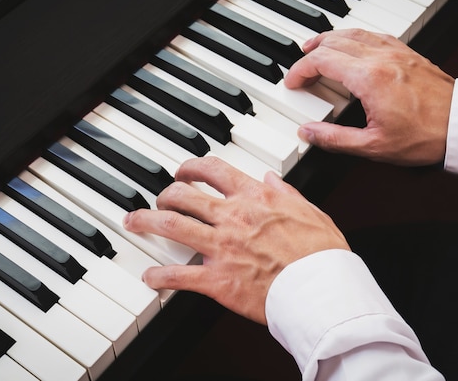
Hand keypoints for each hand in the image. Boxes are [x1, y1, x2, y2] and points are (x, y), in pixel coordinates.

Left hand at [123, 157, 349, 324]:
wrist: (323, 290)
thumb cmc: (322, 254)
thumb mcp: (310, 210)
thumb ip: (285, 192)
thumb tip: (271, 178)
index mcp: (255, 198)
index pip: (214, 170)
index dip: (192, 166)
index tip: (185, 171)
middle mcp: (233, 217)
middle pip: (184, 195)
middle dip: (165, 193)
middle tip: (159, 198)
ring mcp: (222, 247)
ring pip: (171, 225)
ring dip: (146, 221)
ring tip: (134, 221)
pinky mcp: (217, 280)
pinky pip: (178, 276)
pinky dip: (159, 277)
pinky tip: (149, 278)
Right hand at [285, 29, 454, 165]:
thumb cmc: (426, 136)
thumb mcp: (373, 146)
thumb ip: (335, 139)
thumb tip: (308, 133)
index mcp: (369, 78)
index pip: (321, 60)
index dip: (300, 70)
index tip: (293, 82)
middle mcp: (381, 58)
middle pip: (333, 42)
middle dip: (310, 53)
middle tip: (300, 68)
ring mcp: (396, 52)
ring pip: (353, 32)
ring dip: (330, 39)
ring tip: (316, 48)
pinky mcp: (408, 53)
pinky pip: (374, 34)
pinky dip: (354, 37)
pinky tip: (351, 45)